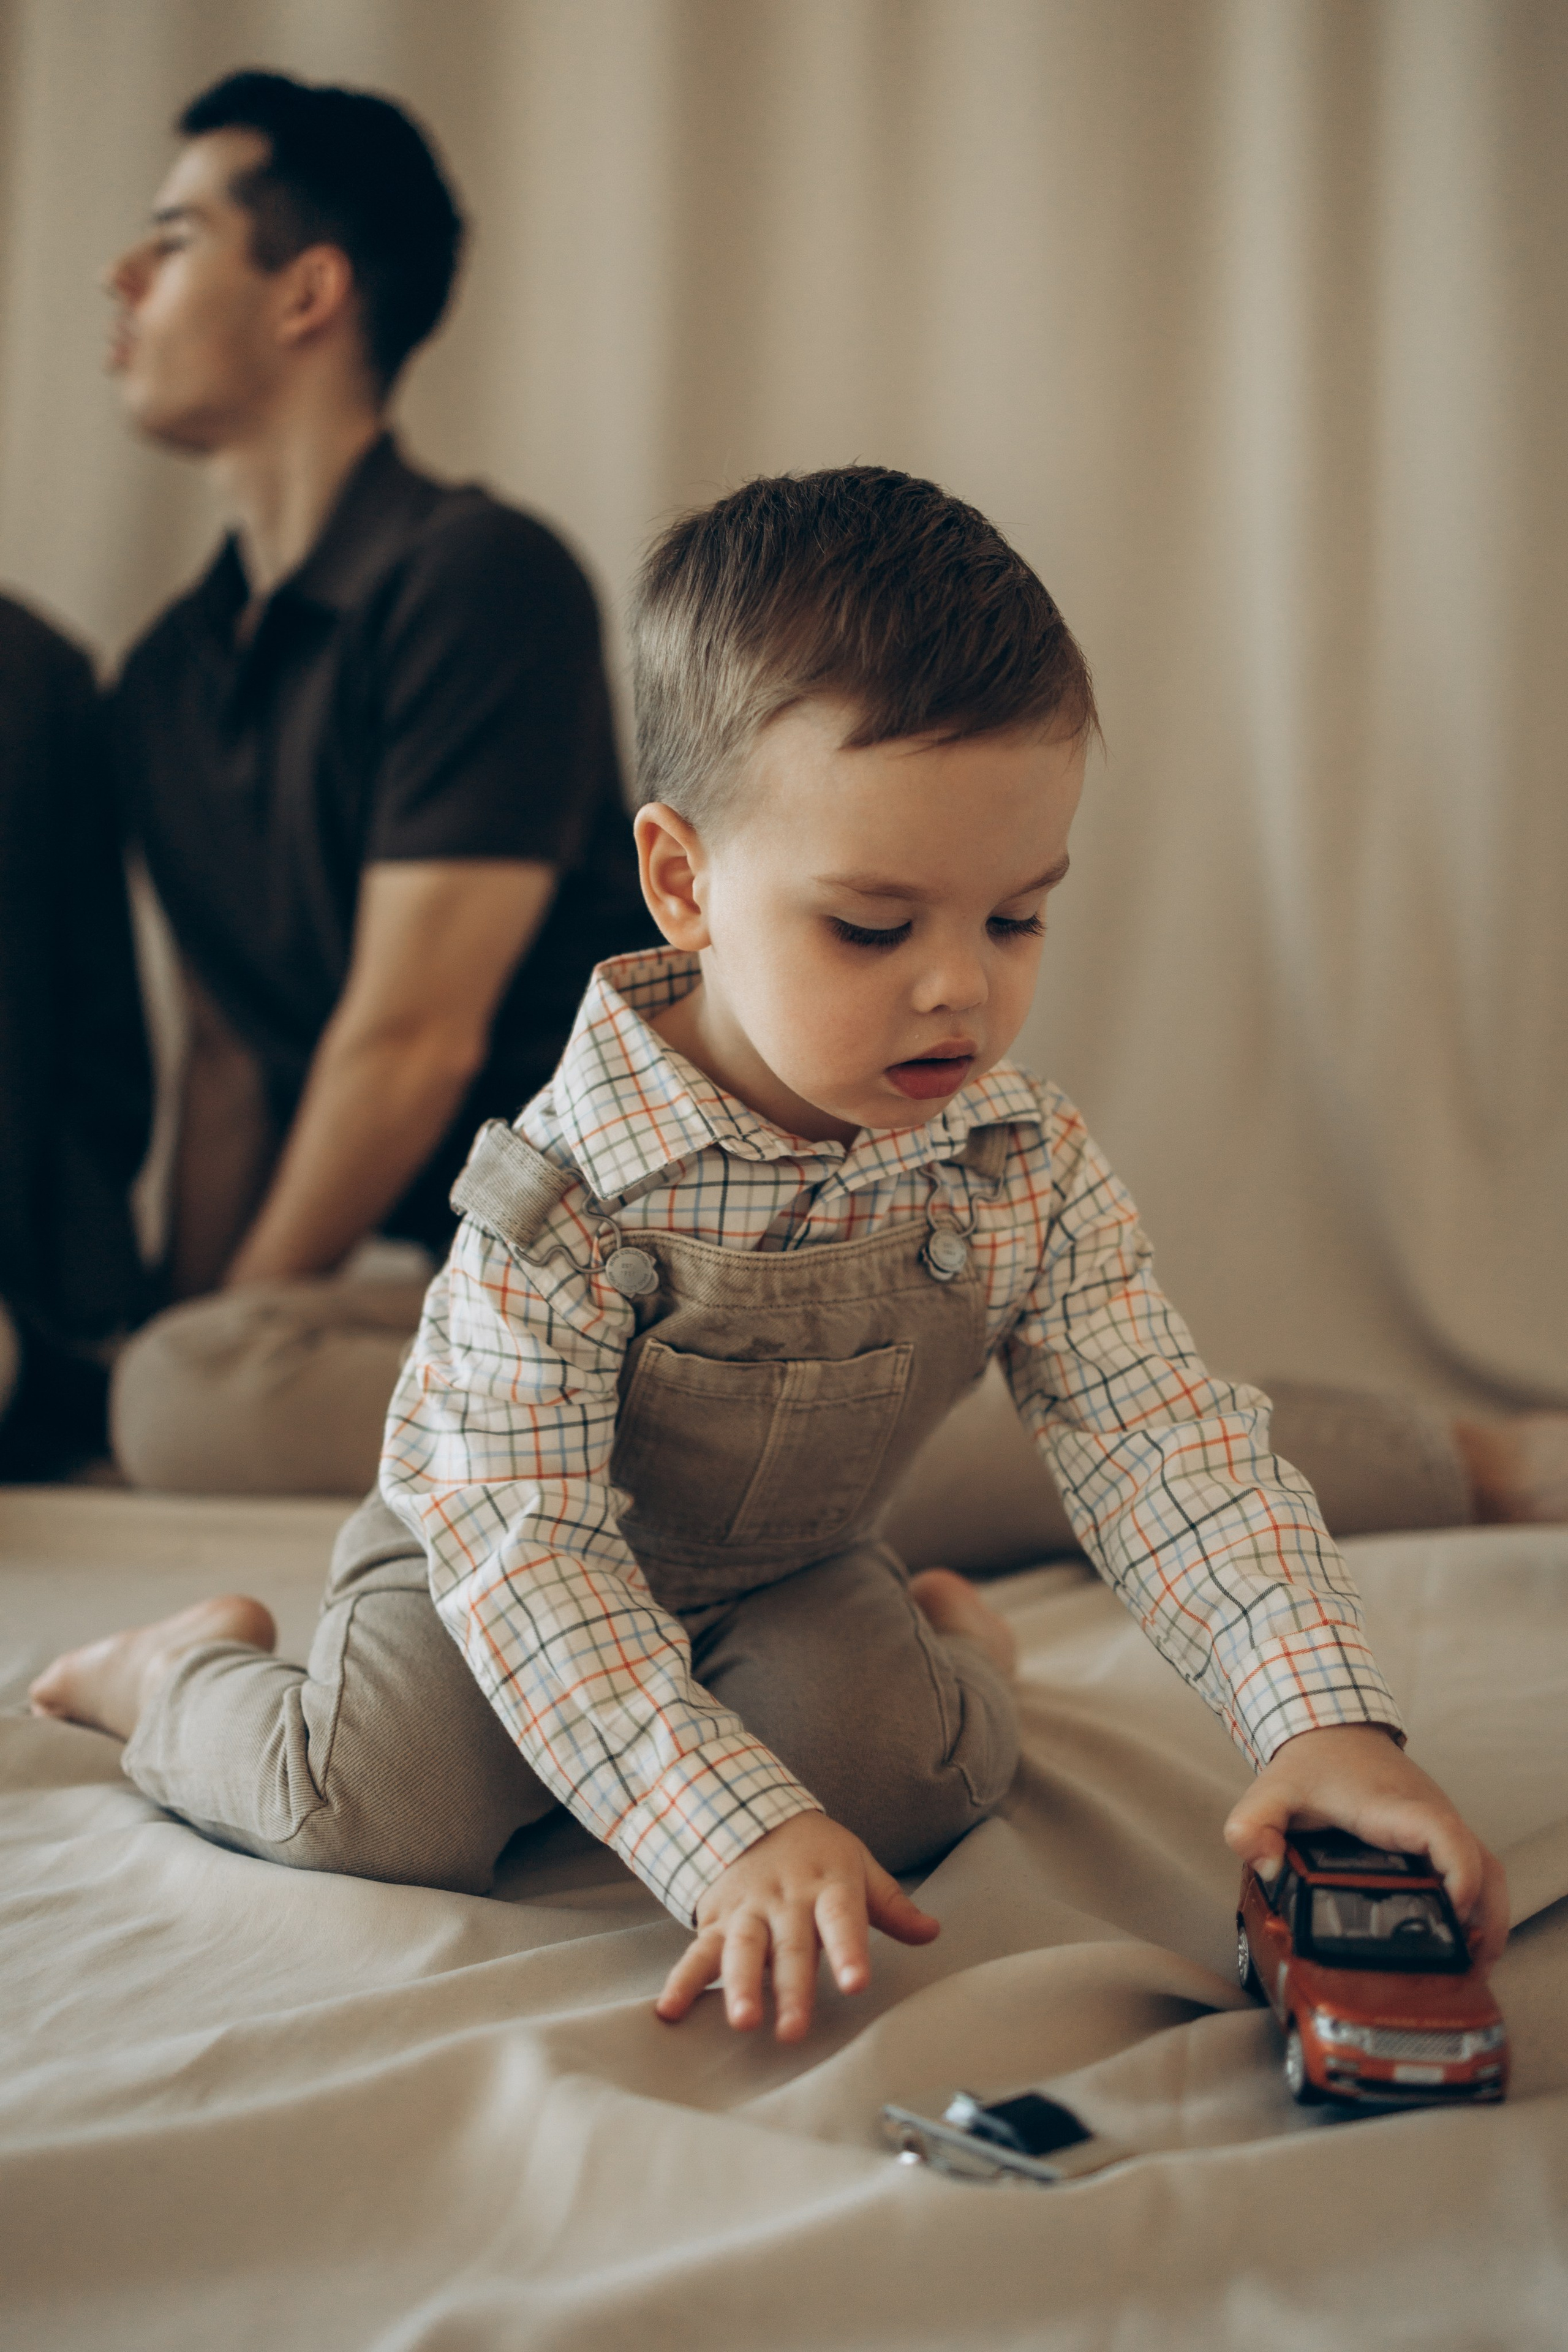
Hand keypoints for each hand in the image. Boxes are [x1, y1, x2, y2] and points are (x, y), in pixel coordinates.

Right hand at [655, 1811, 940, 2041]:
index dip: (849, 1951)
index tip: (855, 1983)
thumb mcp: (858, 1866)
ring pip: (742, 1950)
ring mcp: (748, 1912)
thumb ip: (892, 1905)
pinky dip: (681, 1981)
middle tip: (793, 2031)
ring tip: (741, 2021)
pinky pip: (696, 1952)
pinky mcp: (716, 1922)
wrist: (753, 1816)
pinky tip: (669, 2011)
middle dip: (791, 1989)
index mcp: (827, 1885)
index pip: (842, 1919)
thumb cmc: (816, 1853)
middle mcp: (786, 1900)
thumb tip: (932, 1933)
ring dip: (739, 1986)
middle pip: (790, 1947)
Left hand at [1224, 1724, 1509, 1968]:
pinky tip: (1463, 1941)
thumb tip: (1269, 1870)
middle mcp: (1429, 1813)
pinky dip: (1478, 1904)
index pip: (1442, 1834)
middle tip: (1468, 1967)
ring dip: (1487, 1917)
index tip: (1454, 1911)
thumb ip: (1253, 1827)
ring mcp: (1440, 1823)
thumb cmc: (1308, 1765)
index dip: (1458, 1873)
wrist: (1332, 1730)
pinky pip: (1474, 1868)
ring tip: (1471, 1967)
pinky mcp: (1441, 1833)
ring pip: (1486, 1869)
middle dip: (1484, 1917)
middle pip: (1482, 1863)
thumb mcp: (1269, 1793)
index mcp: (1393, 1806)